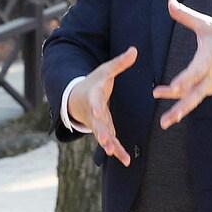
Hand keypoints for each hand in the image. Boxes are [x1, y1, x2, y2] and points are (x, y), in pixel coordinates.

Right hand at [68, 46, 137, 165]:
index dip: (96, 107)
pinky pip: (111, 143)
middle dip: (100, 132)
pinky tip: (126, 161)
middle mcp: (94, 113)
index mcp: (94, 96)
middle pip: (97, 123)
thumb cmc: (93, 82)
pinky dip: (118, 152)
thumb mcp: (105, 70)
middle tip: (105, 140)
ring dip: (109, 145)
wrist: (76, 97)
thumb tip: (135, 50)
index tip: (97, 112)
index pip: (95, 101)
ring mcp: (98, 124)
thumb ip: (120, 63)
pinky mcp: (104, 131)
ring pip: (103, 136)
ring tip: (114, 154)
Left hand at [153, 0, 211, 129]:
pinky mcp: (210, 88)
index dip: (184, 79)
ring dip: (179, 110)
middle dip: (179, 108)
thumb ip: (186, 16)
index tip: (173, 87)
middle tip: (167, 120)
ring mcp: (211, 85)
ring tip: (165, 122)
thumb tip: (169, 2)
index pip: (194, 72)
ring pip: (193, 99)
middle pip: (193, 95)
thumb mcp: (207, 25)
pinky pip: (196, 98)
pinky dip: (185, 106)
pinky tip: (173, 114)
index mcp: (208, 60)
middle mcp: (209, 77)